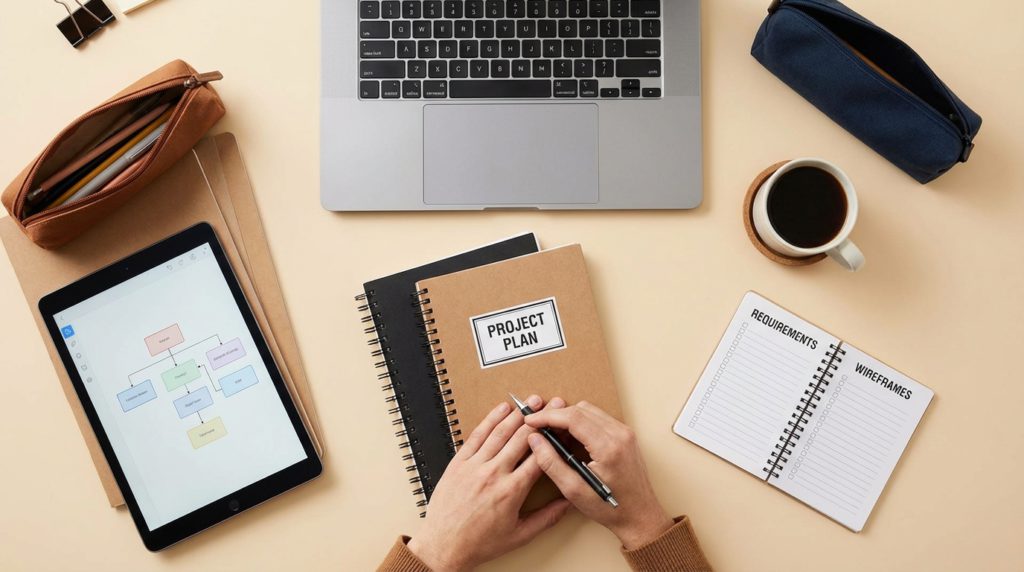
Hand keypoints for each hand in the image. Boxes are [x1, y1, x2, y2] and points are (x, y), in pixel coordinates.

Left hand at [407, 396, 570, 571]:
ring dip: (518, 415)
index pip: (539, 458)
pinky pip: (476, 436)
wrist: (443, 546)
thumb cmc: (480, 543)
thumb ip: (547, 518)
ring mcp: (474, 467)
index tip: (562, 428)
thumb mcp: (519, 536)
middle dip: (539, 420)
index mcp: (511, 492)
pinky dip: (490, 420)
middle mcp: (494, 475)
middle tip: (552, 404)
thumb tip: (568, 503)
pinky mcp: (458, 463)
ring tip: (531, 401)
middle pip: (522, 439)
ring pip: (500, 433)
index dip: (553, 439)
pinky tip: (502, 409)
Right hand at [524, 398, 673, 549]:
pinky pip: (599, 418)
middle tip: (538, 427)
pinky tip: (570, 437)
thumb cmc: (610, 508)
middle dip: (556, 415)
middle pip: (580, 409)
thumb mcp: (574, 490)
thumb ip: (551, 463)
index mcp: (608, 447)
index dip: (548, 416)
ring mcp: (625, 433)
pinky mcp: (626, 435)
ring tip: (553, 433)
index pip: (573, 417)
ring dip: (569, 417)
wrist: (640, 516)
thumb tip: (535, 440)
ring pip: (589, 411)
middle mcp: (620, 434)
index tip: (531, 420)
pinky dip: (581, 422)